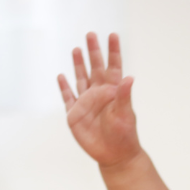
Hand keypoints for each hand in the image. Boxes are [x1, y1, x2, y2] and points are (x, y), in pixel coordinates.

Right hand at [57, 32, 141, 167]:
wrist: (114, 155)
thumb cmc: (124, 135)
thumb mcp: (124, 115)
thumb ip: (124, 96)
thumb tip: (129, 78)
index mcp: (113, 92)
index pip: (113, 67)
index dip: (113, 51)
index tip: (113, 35)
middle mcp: (99, 94)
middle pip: (95, 68)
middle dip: (93, 52)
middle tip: (91, 34)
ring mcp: (86, 103)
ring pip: (81, 79)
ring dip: (79, 65)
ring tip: (77, 49)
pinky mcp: (75, 114)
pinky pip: (68, 97)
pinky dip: (64, 87)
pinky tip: (61, 76)